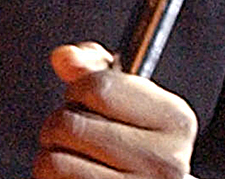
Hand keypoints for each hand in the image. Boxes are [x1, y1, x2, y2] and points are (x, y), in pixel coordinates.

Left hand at [33, 43, 197, 178]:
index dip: (79, 90)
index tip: (89, 102)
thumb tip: (65, 57)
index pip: (100, 86)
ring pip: (55, 158)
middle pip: (70, 122)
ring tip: (77, 157)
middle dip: (61, 124)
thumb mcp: (123, 98)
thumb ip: (93, 68)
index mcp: (175, 120)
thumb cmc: (132, 145)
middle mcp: (164, 159)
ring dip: (53, 154)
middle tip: (81, 137)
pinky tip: (74, 176)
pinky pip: (53, 178)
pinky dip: (49, 175)